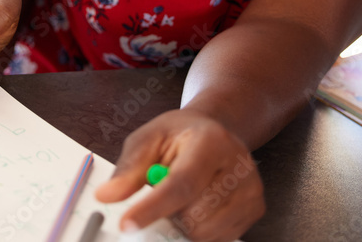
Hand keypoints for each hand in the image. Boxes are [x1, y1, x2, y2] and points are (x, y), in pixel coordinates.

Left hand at [95, 109, 263, 241]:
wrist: (216, 131)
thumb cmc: (181, 135)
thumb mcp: (149, 138)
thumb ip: (128, 168)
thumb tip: (106, 196)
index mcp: (211, 141)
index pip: (181, 184)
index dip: (152, 208)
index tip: (127, 224)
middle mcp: (238, 165)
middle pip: (193, 215)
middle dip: (167, 213)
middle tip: (161, 193)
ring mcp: (251, 189)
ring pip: (205, 232)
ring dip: (183, 222)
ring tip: (183, 196)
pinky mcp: (255, 208)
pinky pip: (218, 238)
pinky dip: (199, 228)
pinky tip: (198, 204)